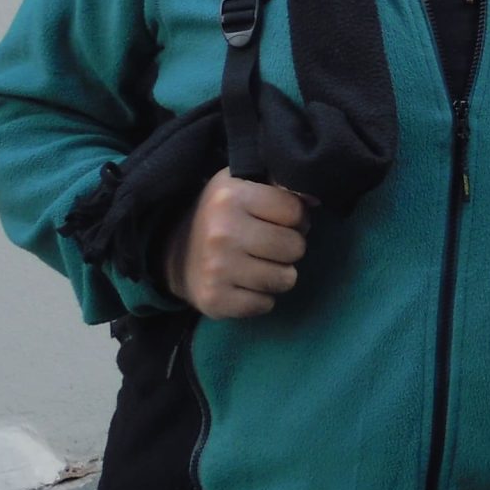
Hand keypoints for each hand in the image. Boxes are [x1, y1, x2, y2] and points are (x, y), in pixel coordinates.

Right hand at [166, 170, 309, 317]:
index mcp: (231, 196)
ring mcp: (217, 268)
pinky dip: (261, 297)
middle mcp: (223, 231)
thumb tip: (316, 199)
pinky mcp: (215, 299)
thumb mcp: (243, 184)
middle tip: (270, 245)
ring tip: (259, 264)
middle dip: (289, 247)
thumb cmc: (221, 215)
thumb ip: (280, 185)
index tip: (279, 221)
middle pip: (295, 247)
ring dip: (279, 274)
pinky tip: (245, 283)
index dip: (295, 218)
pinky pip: (266, 304)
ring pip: (286, 279)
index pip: (295, 211)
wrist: (173, 253)